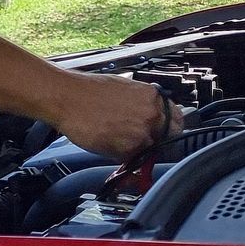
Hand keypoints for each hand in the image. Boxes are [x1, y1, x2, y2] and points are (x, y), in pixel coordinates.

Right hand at [50, 73, 179, 160]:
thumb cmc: (88, 91)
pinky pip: (131, 157)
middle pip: (168, 136)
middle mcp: (151, 115)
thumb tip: (151, 115)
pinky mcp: (127, 149)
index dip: (169, 126)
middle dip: (157, 139)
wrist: (67, 98)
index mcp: (152, 97)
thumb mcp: (124, 88)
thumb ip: (142, 103)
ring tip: (115, 135)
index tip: (164, 131)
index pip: (177, 118)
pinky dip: (121, 154)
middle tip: (141, 138)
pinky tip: (107, 139)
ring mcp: (141, 133)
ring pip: (149, 149)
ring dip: (136, 147)